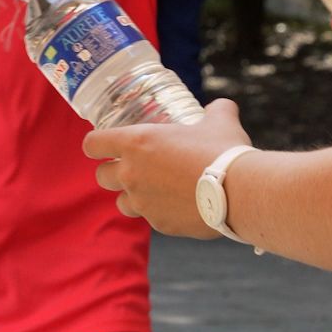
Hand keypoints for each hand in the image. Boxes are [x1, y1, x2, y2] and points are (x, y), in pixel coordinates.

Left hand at [83, 98, 252, 237]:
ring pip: (122, 202)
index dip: (95, 144)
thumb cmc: (223, 151)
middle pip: (101, 176)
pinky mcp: (160, 224)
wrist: (238, 191)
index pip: (93, 143)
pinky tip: (179, 205)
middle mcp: (132, 174)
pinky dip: (160, 212)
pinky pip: (151, 218)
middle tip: (132, 167)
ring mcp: (143, 203)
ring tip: (154, 189)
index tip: (102, 145)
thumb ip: (216, 111)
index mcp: (136, 143)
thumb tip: (221, 107)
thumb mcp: (220, 121)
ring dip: (132, 196)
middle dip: (112, 172)